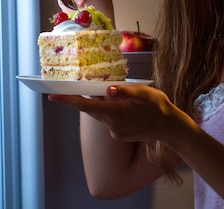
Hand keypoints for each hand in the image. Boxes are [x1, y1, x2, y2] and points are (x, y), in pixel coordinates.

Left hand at [48, 85, 183, 143]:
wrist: (171, 128)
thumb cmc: (159, 107)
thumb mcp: (145, 93)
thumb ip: (125, 92)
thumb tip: (108, 89)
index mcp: (116, 112)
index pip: (86, 106)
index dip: (68, 101)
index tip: (53, 97)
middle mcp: (112, 125)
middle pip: (91, 109)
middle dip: (83, 99)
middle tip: (77, 87)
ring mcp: (115, 132)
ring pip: (101, 114)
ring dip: (104, 104)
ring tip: (123, 98)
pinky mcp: (119, 135)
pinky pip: (109, 120)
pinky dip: (112, 112)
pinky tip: (128, 108)